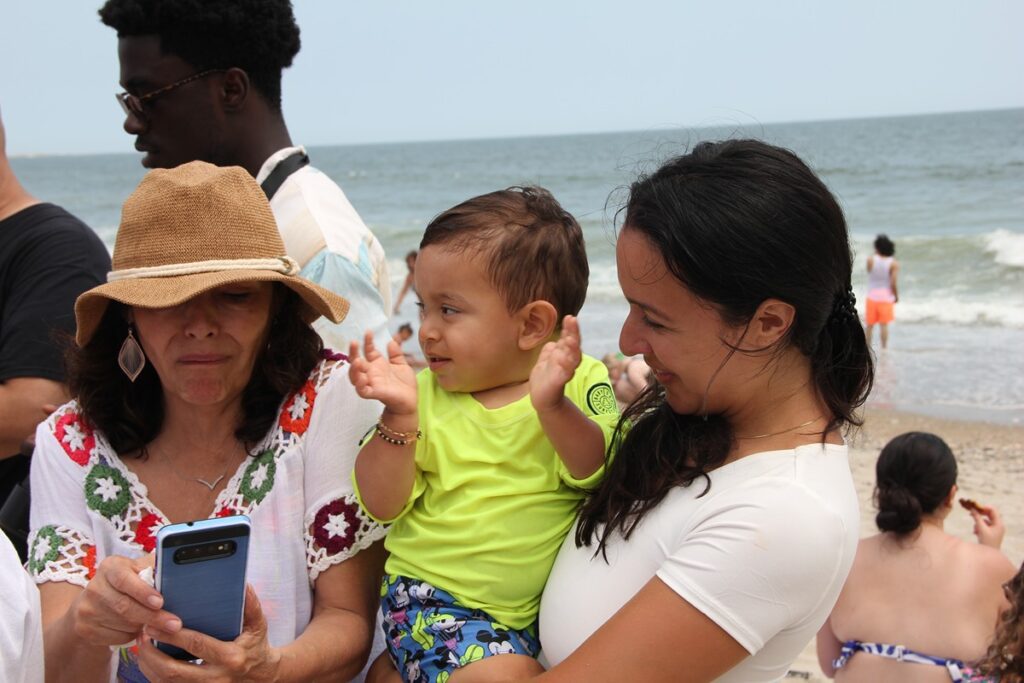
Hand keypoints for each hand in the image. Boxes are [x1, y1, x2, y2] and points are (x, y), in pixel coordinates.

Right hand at [70, 554, 179, 647]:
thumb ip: (154, 568)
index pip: (124, 579)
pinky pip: (118, 637)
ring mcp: (87, 610)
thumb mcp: (137, 569)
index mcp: (110, 567)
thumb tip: (176, 569)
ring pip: (124, 624)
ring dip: (144, 626)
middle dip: (153, 617)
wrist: (93, 604)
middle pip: (125, 606)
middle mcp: (94, 587)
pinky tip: (138, 629)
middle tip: (174, 625)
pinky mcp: (86, 629)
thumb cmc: (126, 583)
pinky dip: (133, 635)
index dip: (143, 592)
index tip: (160, 602)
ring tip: (155, 622)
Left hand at [138, 584, 280, 681]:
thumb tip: (243, 585)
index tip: (154, 624)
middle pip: (174, 670)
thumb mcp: (258, 625)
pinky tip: (148, 660)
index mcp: (230, 657)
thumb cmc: (256, 647)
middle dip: (152, 654)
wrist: (260, 678)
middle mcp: (216, 678)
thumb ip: (251, 605)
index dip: (172, 636)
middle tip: (142, 634)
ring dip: (149, 665)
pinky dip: (153, 675)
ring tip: (141, 645)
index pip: (196, 645)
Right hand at [348, 331, 417, 414]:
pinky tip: (362, 378)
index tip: (369, 332)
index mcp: (377, 365)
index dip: (367, 341)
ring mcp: (371, 383)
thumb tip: (392, 341)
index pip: (368, 351)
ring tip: (356, 360)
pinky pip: (363, 391)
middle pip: (357, 362)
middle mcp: (371, 373)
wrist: (410, 401)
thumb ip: (396, 354)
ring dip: (353, 369)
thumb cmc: (405, 384)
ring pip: (355, 377)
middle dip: (353, 352)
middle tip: (353, 342)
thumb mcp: (402, 365)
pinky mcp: (375, 394)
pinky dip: (360, 385)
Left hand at [531, 315, 582, 412]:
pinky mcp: (559, 382)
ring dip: (573, 348)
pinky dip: (566, 367)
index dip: (570, 328)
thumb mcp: (546, 359)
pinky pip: (565, 373)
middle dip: (574, 332)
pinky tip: (565, 360)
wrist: (542, 398)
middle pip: (573, 345)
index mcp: (563, 354)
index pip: (568, 338)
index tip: (570, 317)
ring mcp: (564, 371)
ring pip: (572, 358)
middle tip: (573, 320)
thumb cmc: (545, 377)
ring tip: (571, 339)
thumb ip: (551, 349)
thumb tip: (554, 341)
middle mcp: (566, 361)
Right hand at [969, 503, 1004, 548]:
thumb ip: (977, 518)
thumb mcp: (981, 529)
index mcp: (999, 523)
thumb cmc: (987, 542)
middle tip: (971, 513)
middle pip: (989, 515)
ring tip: (974, 529)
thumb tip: (972, 509)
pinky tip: (975, 532)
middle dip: (980, 515)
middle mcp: (999, 525)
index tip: (975, 507)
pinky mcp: (992, 533)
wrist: (989, 554)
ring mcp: (996, 529)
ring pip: (986, 521)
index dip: (984, 507)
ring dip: (978, 522)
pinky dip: (979, 527)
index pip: (993, 510)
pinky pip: (985, 526)